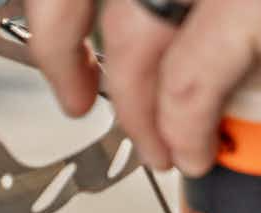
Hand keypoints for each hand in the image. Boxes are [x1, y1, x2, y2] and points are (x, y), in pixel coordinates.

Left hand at [25, 0, 260, 175]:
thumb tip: (189, 31)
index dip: (67, 5)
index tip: (73, 45)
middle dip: (65, 44)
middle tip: (78, 96)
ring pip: (138, 29)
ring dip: (134, 104)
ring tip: (155, 147)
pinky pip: (195, 71)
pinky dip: (182, 121)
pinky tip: (191, 151)